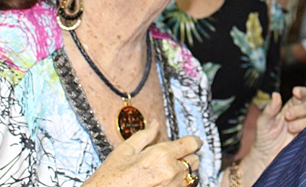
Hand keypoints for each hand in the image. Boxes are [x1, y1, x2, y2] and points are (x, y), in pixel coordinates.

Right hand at [83, 119, 201, 186]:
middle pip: (194, 160)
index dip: (194, 141)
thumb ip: (144, 136)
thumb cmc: (110, 180)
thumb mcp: (124, 152)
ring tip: (166, 171)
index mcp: (161, 155)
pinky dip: (178, 184)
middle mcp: (171, 172)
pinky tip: (163, 182)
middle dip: (187, 156)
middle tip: (174, 156)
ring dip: (183, 171)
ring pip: (190, 176)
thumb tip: (155, 124)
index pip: (191, 144)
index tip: (195, 141)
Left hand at [250, 87, 305, 166]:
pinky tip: (299, 133)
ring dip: (303, 120)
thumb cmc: (264, 138)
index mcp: (290, 107)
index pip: (301, 95)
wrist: (266, 158)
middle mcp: (300, 116)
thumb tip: (276, 94)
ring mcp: (305, 127)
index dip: (301, 92)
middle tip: (287, 116)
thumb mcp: (263, 122)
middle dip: (300, 109)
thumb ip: (270, 109)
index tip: (296, 92)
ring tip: (290, 128)